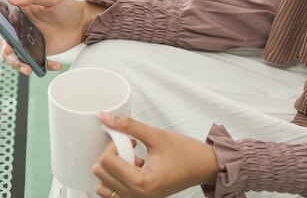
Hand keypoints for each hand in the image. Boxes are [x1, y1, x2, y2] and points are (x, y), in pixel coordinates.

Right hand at [0, 0, 104, 74]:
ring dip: (20, 65)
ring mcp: (30, 43)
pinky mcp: (40, 53)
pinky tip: (56, 64)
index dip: (1, 34)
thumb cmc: (66, 6)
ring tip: (29, 69)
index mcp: (20, 14)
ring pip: (18, 57)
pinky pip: (37, 63)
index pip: (3, 24)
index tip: (5, 42)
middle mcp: (22, 29)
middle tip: (12, 54)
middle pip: (7, 44)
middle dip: (8, 54)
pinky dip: (44, 67)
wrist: (83, 22)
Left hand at [93, 114, 218, 197]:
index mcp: (143, 183)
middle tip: (128, 147)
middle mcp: (138, 196)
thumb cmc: (188, 154)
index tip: (127, 139)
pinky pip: (113, 192)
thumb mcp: (156, 135)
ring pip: (103, 185)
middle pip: (101, 173)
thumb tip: (106, 118)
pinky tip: (132, 167)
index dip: (113, 145)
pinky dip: (116, 178)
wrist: (205, 166)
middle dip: (111, 155)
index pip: (106, 162)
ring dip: (112, 169)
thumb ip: (128, 126)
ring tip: (130, 159)